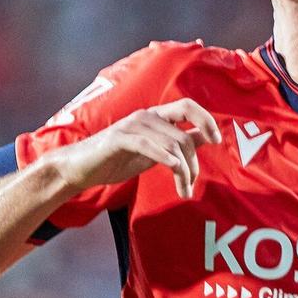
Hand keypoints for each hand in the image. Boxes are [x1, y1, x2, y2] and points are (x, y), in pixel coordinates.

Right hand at [56, 99, 221, 198]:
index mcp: (155, 116)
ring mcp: (132, 125)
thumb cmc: (117, 160)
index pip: (188, 106)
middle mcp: (146, 116)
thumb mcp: (154, 152)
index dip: (206, 120)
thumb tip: (205, 136)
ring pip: (173, 144)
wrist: (81, 169)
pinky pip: (151, 146)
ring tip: (183, 190)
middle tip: (192, 184)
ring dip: (184, 171)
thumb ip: (177, 142)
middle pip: (184, 134)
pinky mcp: (120, 138)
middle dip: (194, 162)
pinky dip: (167, 159)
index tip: (217, 140)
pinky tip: (175, 172)